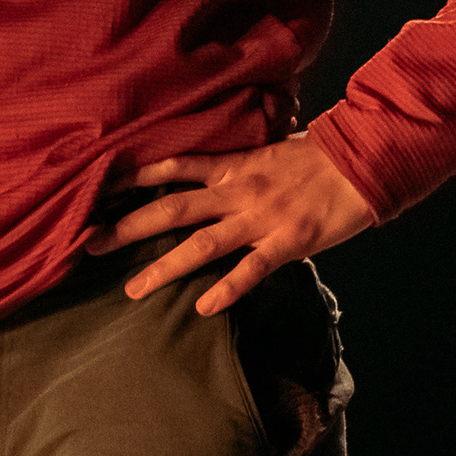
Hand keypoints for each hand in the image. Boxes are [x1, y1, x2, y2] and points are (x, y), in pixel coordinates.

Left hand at [87, 134, 377, 315]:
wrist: (364, 160)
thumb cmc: (320, 155)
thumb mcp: (272, 148)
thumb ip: (240, 161)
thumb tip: (212, 165)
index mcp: (234, 165)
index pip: (172, 167)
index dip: (132, 177)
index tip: (95, 187)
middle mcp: (239, 190)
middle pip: (172, 208)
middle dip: (129, 226)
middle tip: (91, 244)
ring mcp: (261, 217)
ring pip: (203, 244)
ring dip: (164, 266)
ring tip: (133, 288)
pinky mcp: (288, 241)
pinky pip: (252, 269)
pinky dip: (228, 288)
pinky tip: (204, 308)